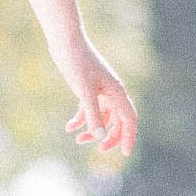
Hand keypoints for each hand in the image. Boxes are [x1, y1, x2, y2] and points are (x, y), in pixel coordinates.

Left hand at [61, 41, 136, 158]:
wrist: (66, 41)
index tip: (125, 153)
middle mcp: (112, 93)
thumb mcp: (84, 91)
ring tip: (77, 139)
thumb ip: (93, 114)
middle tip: (99, 150)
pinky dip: (80, 120)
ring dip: (92, 130)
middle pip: (118, 122)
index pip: (129, 120)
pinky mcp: (87, 88)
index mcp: (117, 93)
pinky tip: (69, 127)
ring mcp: (100, 91)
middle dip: (110, 137)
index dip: (129, 137)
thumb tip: (100, 137)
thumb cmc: (77, 63)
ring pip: (102, 117)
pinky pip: (89, 110)